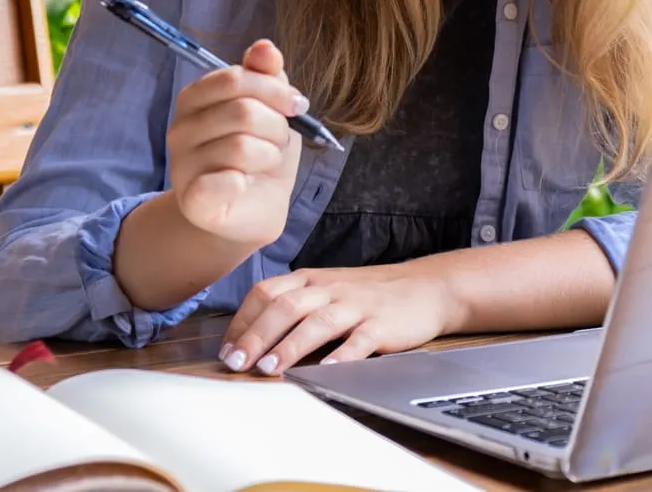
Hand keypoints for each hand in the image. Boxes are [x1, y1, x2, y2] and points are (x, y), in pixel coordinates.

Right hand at [166, 40, 304, 245]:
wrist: (251, 209)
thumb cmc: (260, 153)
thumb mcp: (271, 109)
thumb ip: (266, 76)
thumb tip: (265, 47)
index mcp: (196, 98)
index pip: (235, 78)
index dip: (274, 89)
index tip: (296, 105)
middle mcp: (181, 128)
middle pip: (242, 111)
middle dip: (276, 126)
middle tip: (279, 140)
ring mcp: (182, 165)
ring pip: (241, 146)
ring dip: (269, 155)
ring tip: (265, 163)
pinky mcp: (192, 200)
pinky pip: (224, 181)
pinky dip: (242, 180)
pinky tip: (243, 183)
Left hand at [218, 264, 459, 374]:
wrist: (425, 287)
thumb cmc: (368, 295)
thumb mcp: (327, 290)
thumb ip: (295, 305)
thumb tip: (251, 337)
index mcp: (310, 280)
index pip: (266, 292)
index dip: (243, 321)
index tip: (226, 349)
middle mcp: (329, 289)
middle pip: (285, 306)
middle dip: (256, 335)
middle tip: (236, 363)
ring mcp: (356, 305)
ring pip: (317, 322)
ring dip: (290, 345)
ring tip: (269, 368)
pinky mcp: (382, 324)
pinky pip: (359, 340)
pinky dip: (341, 356)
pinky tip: (326, 371)